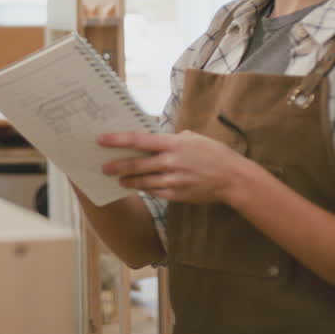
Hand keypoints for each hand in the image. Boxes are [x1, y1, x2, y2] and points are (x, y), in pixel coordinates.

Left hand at [99, 130, 252, 204]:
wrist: (233, 178)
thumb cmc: (213, 154)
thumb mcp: (193, 138)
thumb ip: (173, 138)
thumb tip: (155, 140)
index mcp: (173, 144)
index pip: (138, 140)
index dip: (117, 140)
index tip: (101, 140)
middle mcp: (170, 162)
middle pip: (135, 165)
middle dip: (116, 166)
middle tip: (103, 166)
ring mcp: (173, 180)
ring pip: (142, 181)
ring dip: (127, 180)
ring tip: (118, 179)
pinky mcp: (176, 195)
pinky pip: (154, 192)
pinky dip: (145, 188)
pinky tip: (138, 187)